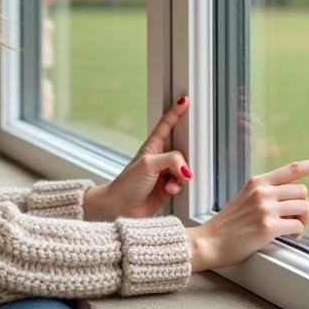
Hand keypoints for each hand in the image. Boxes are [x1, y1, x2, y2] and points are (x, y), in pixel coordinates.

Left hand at [83, 96, 190, 221]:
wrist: (120, 208)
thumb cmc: (127, 183)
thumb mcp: (148, 165)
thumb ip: (171, 160)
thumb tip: (188, 169)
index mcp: (152, 146)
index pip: (166, 124)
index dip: (175, 112)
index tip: (185, 100)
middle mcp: (160, 158)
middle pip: (180, 148)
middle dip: (186, 153)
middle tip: (186, 157)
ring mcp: (165, 173)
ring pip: (184, 167)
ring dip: (180, 175)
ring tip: (170, 181)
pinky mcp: (169, 187)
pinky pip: (182, 183)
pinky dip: (178, 186)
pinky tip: (169, 190)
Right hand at [186, 156, 308, 271]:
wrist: (208, 242)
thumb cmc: (228, 226)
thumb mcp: (245, 199)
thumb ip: (265, 193)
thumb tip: (292, 198)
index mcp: (257, 182)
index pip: (293, 168)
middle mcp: (262, 191)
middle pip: (303, 191)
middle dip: (304, 207)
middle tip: (295, 220)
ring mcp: (265, 208)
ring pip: (304, 207)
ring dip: (303, 220)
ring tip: (292, 229)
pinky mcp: (268, 226)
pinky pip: (297, 226)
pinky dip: (297, 233)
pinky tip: (288, 237)